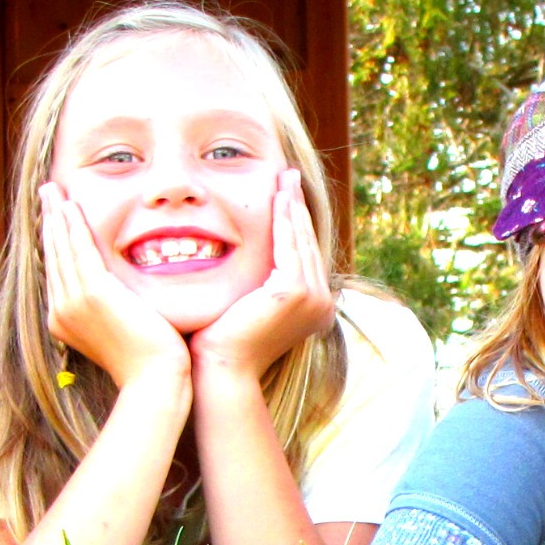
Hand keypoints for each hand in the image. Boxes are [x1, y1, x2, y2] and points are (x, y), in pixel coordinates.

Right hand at [41, 181, 190, 390]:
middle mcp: (61, 311)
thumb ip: (111, 307)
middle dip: (49, 220)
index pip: (57, 270)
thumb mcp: (121, 329)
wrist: (155, 378)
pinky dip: (74, 226)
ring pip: (61, 248)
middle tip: (48, 192)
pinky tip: (71, 205)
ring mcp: (73, 303)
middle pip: (52, 255)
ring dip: (57, 215)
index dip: (55, 239)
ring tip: (53, 190)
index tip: (56, 214)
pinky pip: (79, 250)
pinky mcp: (93, 293)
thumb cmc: (148, 359)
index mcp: (64, 320)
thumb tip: (117, 292)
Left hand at [190, 168, 335, 380]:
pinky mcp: (295, 292)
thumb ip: (261, 285)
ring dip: (292, 206)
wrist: (222, 368)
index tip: (286, 194)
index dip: (296, 222)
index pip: (305, 256)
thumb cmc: (225, 342)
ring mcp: (313, 298)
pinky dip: (283, 218)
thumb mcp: (251, 307)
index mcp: (316, 309)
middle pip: (307, 243)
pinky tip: (276, 196)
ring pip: (300, 240)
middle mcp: (323, 304)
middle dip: (297, 207)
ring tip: (284, 178)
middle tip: (289, 176)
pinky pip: (289, 245)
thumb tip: (251, 263)